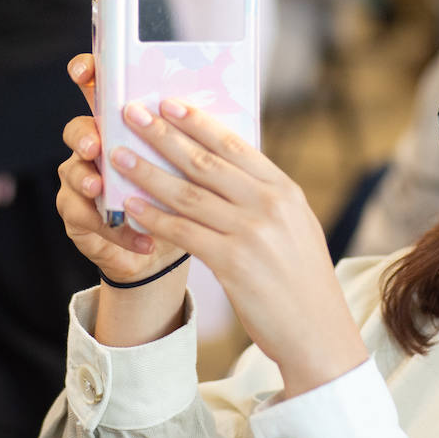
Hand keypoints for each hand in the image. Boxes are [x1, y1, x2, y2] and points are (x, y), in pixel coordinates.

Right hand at [55, 56, 189, 345]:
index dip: (88, 73)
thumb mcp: (196, 162)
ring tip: (99, 186)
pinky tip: (141, 242)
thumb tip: (221, 107)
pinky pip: (84, 217)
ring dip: (86, 179)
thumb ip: (196, 136)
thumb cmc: (191, 193)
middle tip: (95, 142)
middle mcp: (99, 144)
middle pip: (79, 129)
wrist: (181, 244)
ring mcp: (84, 179)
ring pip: (71, 171)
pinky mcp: (81, 215)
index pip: (99, 88)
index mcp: (125, 123)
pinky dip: (115, 231)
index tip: (83, 70)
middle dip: (84, 134)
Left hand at [108, 97, 367, 396]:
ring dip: (148, 172)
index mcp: (285, 190)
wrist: (319, 333)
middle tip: (131, 113)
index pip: (235, 146)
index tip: (168, 104)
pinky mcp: (233, 262)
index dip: (197, 122)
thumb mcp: (295, 228)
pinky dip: (154, 217)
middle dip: (164, 135)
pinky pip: (184, 232)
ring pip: (188, 193)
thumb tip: (224, 172)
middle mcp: (269, 204)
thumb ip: (264, 199)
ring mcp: (252, 232)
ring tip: (118, 156)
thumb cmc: (302, 282)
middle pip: (205, 161)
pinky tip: (131, 207)